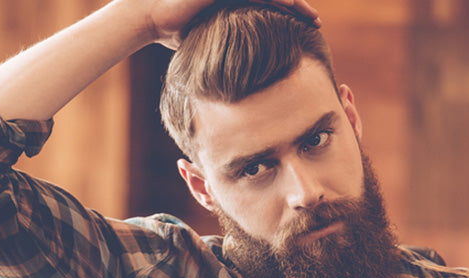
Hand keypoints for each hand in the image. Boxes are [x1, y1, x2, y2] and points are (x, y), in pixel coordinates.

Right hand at [139, 0, 320, 48]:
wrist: (152, 15)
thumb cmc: (170, 30)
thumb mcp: (200, 43)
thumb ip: (214, 52)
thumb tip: (222, 79)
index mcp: (233, 4)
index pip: (267, 8)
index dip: (286, 16)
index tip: (304, 31)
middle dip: (297, 10)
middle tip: (316, 24)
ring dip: (293, 4)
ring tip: (311, 18)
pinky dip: (276, 1)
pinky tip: (292, 7)